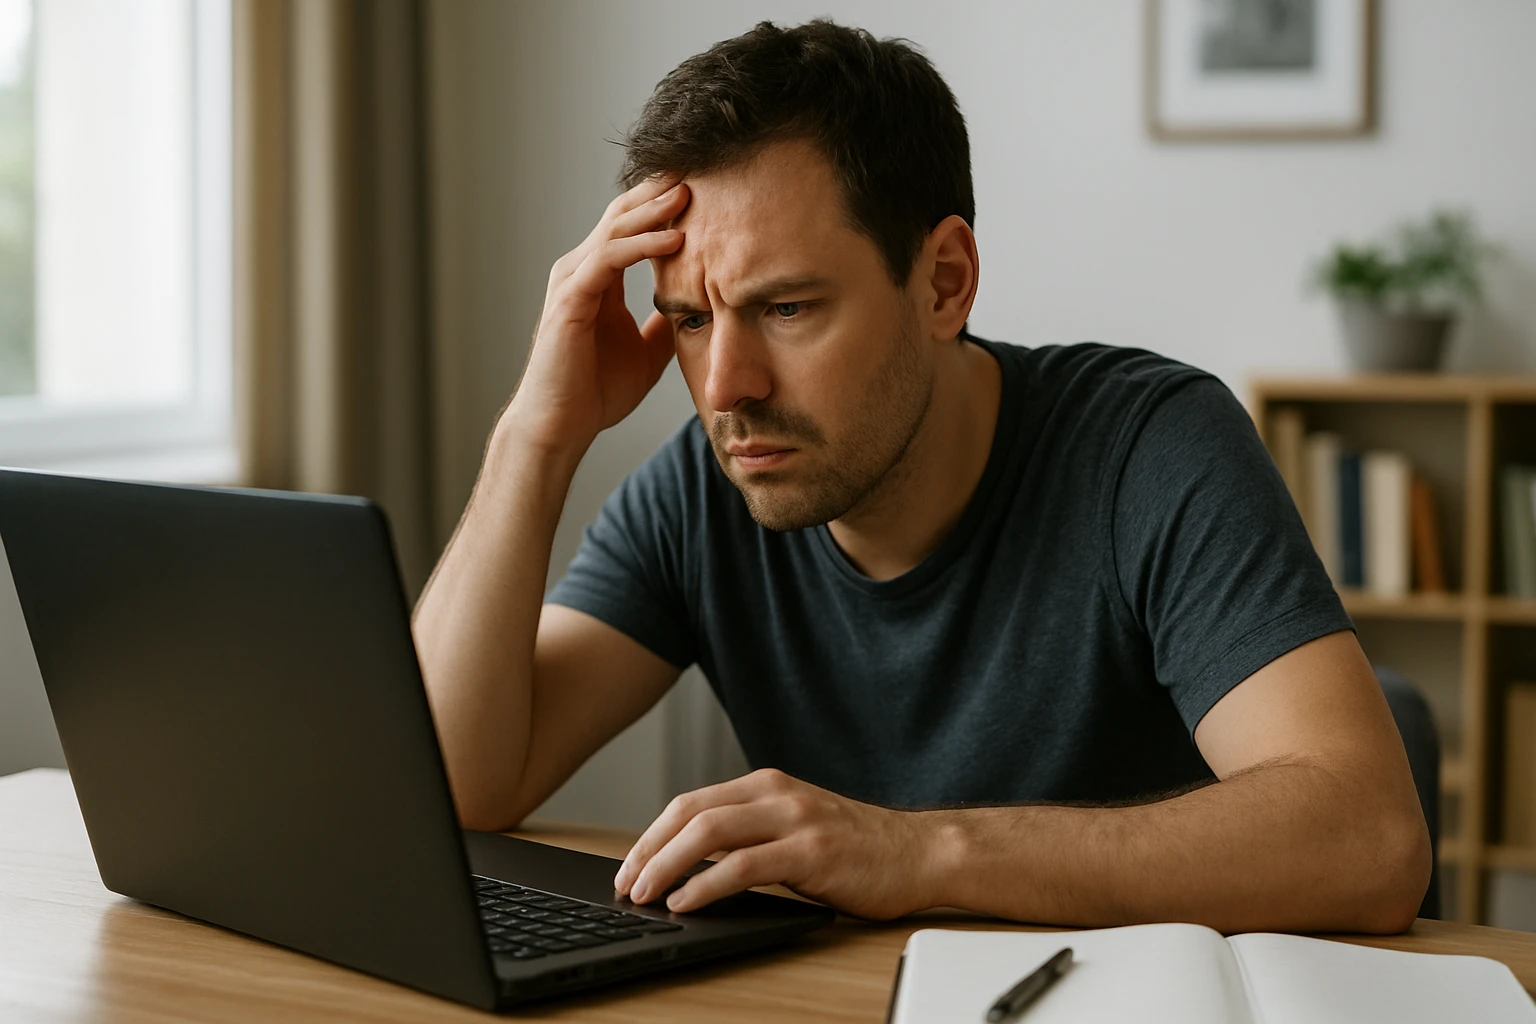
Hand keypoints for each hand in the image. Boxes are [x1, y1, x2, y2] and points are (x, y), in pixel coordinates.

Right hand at [504, 176, 690, 449]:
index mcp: (598, 278)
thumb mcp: (647, 352)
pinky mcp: (570, 299)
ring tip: (690, 193)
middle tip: (700, 170)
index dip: (663, 205)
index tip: (704, 188)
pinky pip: (609, 259)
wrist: (561, 426)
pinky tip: (674, 239)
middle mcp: (581, 271)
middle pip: (623, 215)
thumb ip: (665, 325)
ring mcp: (572, 281)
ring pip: (615, 229)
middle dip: (660, 191)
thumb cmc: (595, 393)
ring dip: (654, 210)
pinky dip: (642, 246)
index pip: (631, 226)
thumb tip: (698, 311)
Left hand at [612, 768, 940, 919]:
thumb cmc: (859, 848)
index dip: (652, 835)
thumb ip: (752, 833)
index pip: (691, 803)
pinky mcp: (812, 853)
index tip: (629, 866)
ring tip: (645, 894)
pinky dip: (706, 885)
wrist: (923, 852)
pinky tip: (686, 901)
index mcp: (767, 786)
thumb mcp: (796, 827)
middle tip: (625, 884)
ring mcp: (795, 820)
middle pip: (691, 813)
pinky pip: (744, 866)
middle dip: (648, 850)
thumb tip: (690, 864)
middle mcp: (777, 795)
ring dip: (667, 866)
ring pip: (710, 833)